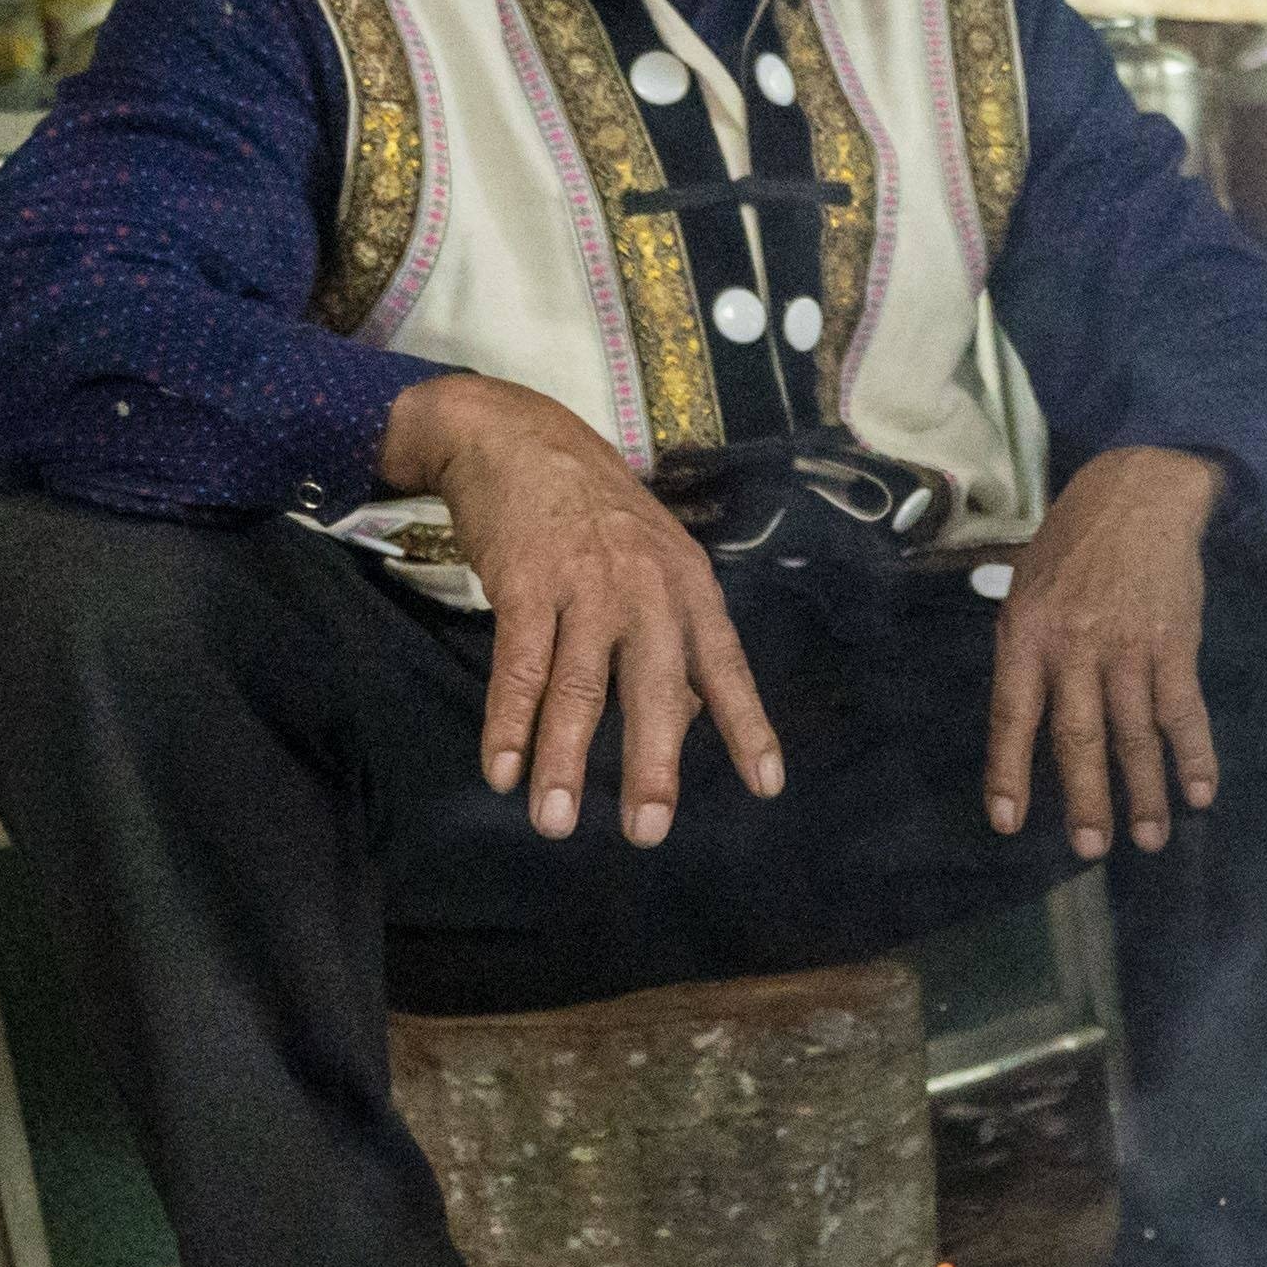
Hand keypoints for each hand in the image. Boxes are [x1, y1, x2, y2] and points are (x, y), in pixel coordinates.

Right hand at [387, 375, 784, 848]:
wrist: (516, 435)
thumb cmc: (592, 512)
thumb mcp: (654, 560)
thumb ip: (674, 635)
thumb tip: (695, 717)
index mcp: (689, 586)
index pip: (725, 666)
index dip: (746, 727)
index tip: (765, 786)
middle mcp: (646, 589)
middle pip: (655, 689)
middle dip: (652, 764)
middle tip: (647, 831)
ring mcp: (585, 585)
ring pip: (579, 689)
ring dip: (564, 761)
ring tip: (556, 822)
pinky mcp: (525, 583)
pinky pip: (519, 667)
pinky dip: (508, 723)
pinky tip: (501, 771)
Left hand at [988, 446, 1226, 852]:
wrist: (1139, 492)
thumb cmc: (1074, 543)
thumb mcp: (1026, 585)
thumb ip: (1025, 649)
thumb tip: (1025, 716)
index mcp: (1027, 634)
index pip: (1012, 716)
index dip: (1010, 773)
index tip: (1009, 823)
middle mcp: (1075, 647)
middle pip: (1079, 736)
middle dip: (1087, 798)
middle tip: (1091, 848)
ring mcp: (1128, 648)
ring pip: (1134, 733)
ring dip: (1145, 791)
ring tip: (1149, 837)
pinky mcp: (1174, 644)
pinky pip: (1184, 710)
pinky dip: (1194, 754)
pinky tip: (1200, 792)